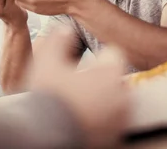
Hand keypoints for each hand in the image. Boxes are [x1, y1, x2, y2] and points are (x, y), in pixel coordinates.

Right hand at [29, 29, 128, 147]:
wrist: (45, 138)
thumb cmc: (48, 98)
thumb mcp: (47, 61)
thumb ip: (58, 40)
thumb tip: (65, 29)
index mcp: (110, 74)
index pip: (115, 55)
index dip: (100, 57)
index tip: (88, 64)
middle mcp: (122, 97)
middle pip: (117, 81)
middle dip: (102, 81)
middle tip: (80, 86)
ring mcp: (120, 121)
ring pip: (116, 103)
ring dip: (103, 101)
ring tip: (81, 105)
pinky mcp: (115, 140)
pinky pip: (113, 124)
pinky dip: (103, 122)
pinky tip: (83, 121)